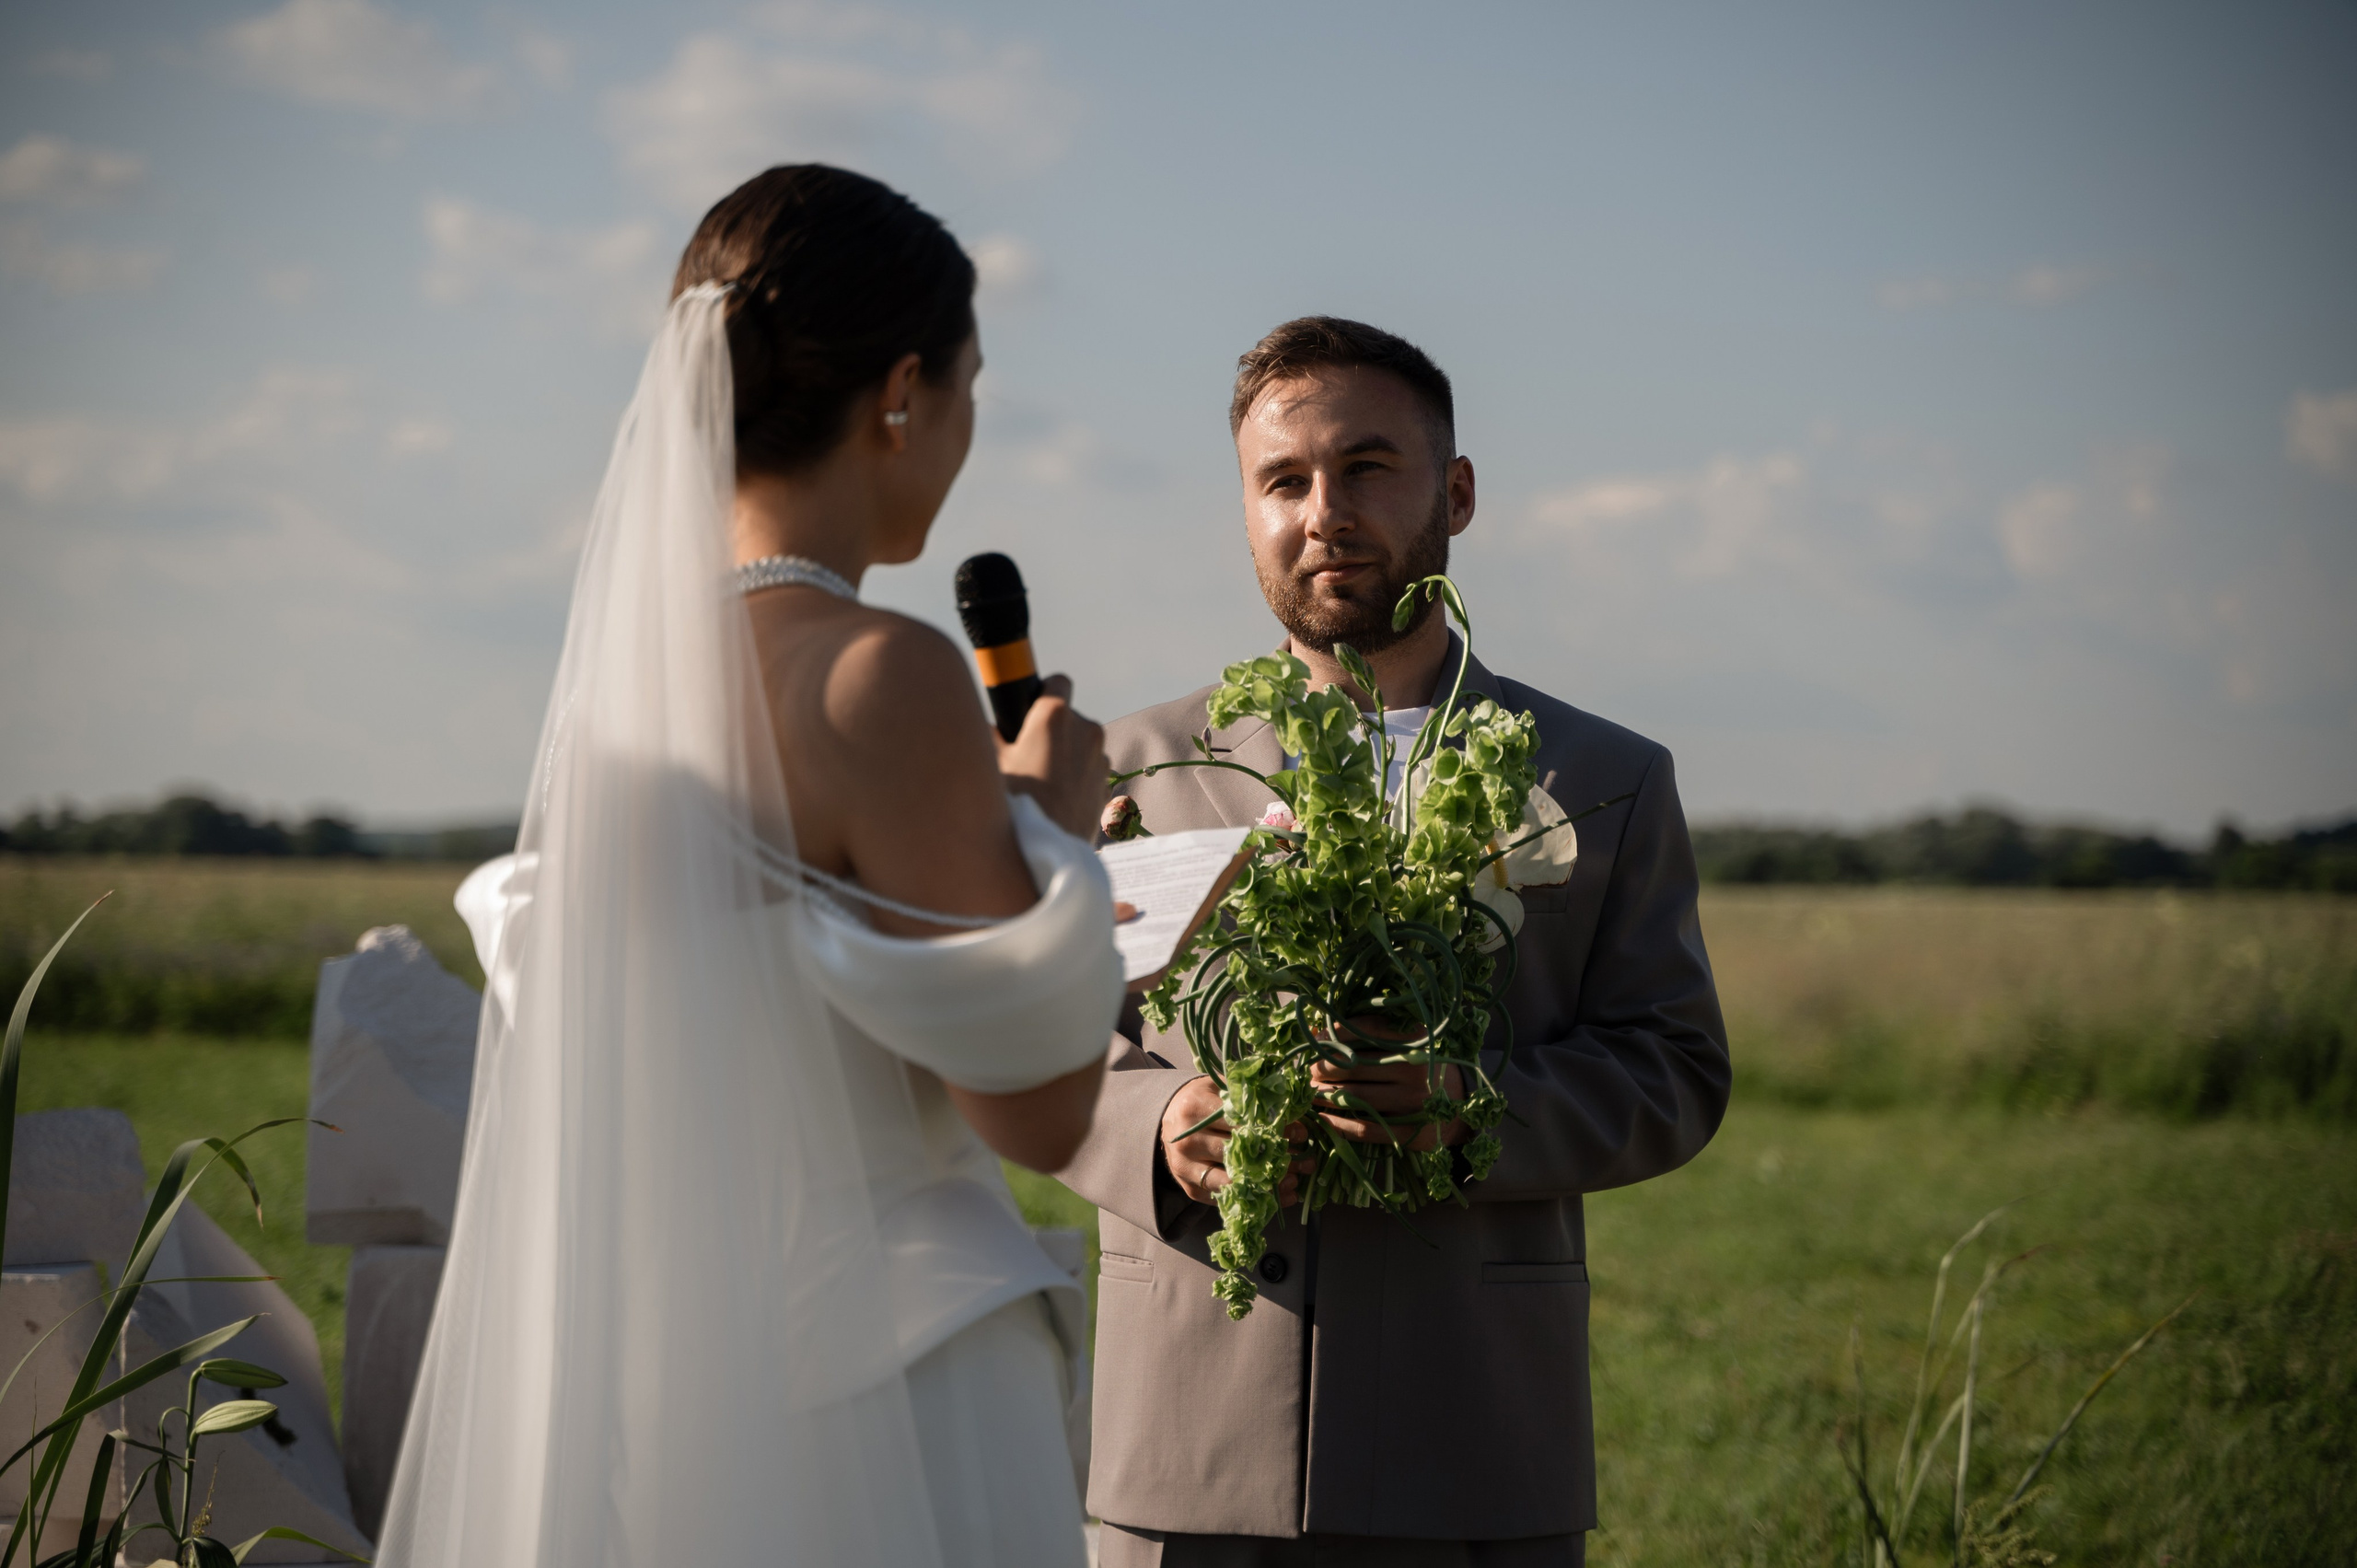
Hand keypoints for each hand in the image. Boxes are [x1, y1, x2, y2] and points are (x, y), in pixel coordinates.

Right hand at [996, 674, 1107, 841]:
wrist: (1044, 851)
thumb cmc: (1015, 804)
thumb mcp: (993, 764)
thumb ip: (994, 736)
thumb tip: (993, 729)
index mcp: (1055, 716)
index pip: (1057, 681)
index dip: (1043, 691)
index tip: (1031, 706)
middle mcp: (1085, 730)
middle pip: (1068, 716)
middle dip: (1051, 729)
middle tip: (1027, 753)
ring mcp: (1099, 757)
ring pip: (1080, 743)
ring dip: (1065, 753)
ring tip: (1041, 781)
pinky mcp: (1106, 782)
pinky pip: (1088, 768)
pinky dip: (1075, 775)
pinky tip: (1055, 796)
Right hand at [1159, 1074, 1315, 1206]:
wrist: (1166, 1121)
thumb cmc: (1201, 1102)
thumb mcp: (1219, 1087)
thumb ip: (1248, 1095)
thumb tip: (1289, 1108)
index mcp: (1196, 1108)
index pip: (1242, 1123)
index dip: (1274, 1130)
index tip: (1301, 1134)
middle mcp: (1188, 1140)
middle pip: (1240, 1154)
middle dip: (1277, 1159)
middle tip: (1306, 1162)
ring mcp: (1186, 1168)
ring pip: (1233, 1181)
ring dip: (1269, 1185)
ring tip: (1296, 1182)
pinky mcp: (1191, 1189)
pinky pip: (1226, 1199)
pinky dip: (1254, 1200)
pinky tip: (1278, 1196)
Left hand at [1312, 1039, 1466, 1151]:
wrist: (1462, 1106)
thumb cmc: (1423, 1067)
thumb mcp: (1409, 1042)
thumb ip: (1373, 1033)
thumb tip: (1320, 1034)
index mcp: (1415, 1040)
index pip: (1364, 1030)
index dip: (1332, 1035)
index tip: (1315, 1042)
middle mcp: (1415, 1069)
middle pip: (1352, 1067)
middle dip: (1322, 1069)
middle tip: (1311, 1072)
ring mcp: (1413, 1103)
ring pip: (1353, 1097)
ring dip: (1323, 1096)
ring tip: (1311, 1092)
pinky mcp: (1410, 1132)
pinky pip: (1363, 1129)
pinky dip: (1337, 1124)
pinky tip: (1323, 1118)